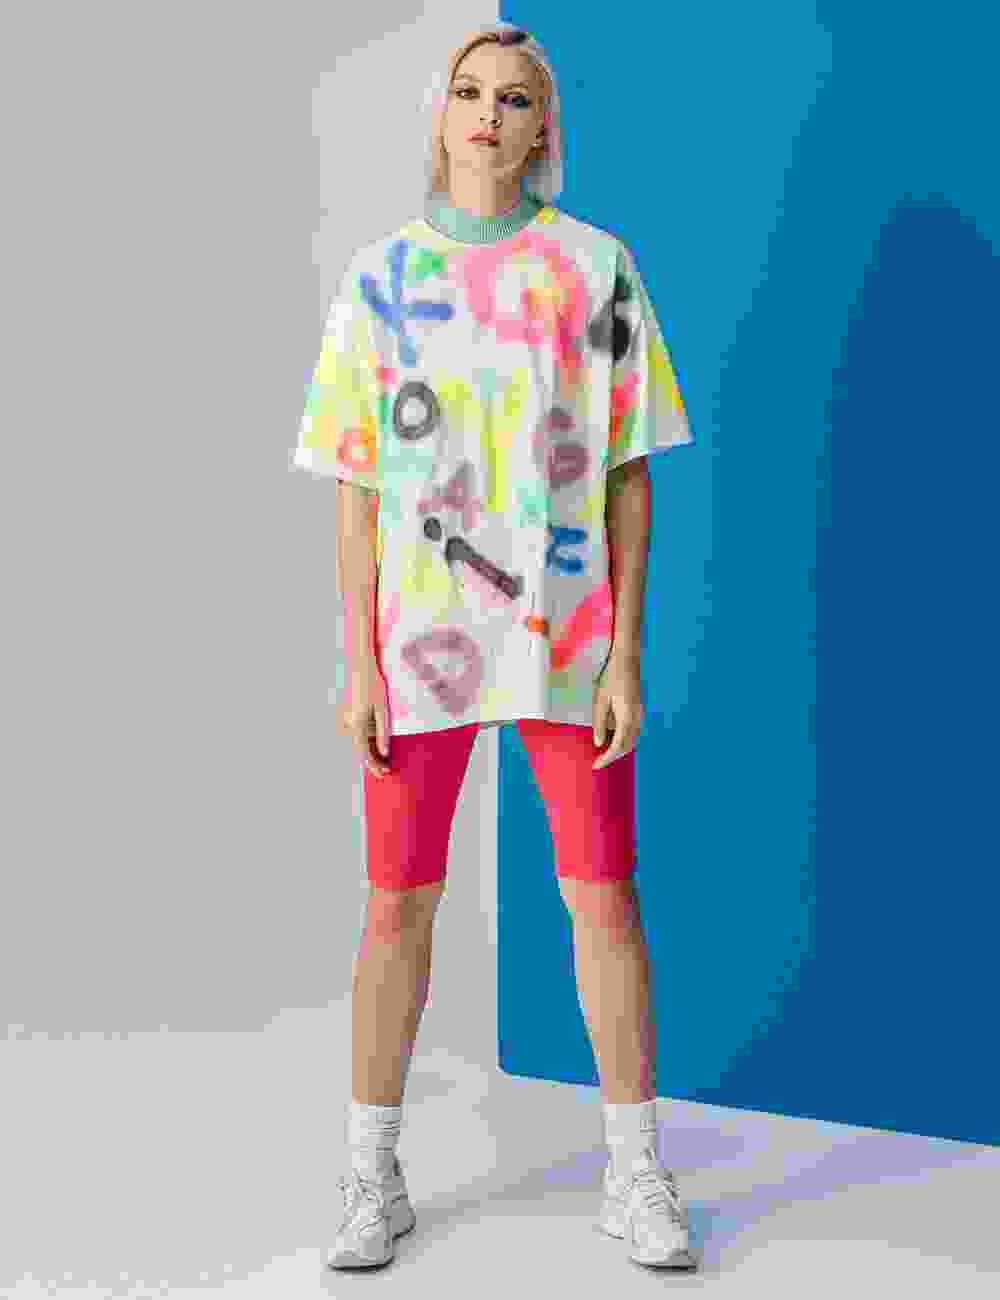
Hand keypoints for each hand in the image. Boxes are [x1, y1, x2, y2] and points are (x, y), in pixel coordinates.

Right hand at [336, 659, 391, 777]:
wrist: (361, 669)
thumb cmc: (373, 687)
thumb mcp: (382, 710)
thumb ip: (382, 732)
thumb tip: (384, 752)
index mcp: (357, 724)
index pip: (364, 752)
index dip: (373, 765)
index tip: (382, 774)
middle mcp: (349, 725)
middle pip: (360, 750)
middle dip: (372, 761)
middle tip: (385, 770)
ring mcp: (347, 720)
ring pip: (359, 743)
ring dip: (369, 751)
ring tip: (382, 756)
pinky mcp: (350, 716)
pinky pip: (358, 733)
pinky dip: (367, 741)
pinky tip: (375, 741)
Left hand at [592, 655, 642, 769]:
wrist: (627, 659)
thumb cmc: (611, 676)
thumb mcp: (600, 699)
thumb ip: (600, 722)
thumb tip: (599, 743)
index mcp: (626, 718)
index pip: (617, 747)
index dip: (606, 759)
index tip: (595, 765)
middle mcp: (636, 719)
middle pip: (627, 747)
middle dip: (613, 757)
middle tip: (598, 762)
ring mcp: (640, 714)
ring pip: (632, 740)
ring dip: (619, 749)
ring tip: (603, 752)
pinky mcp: (639, 710)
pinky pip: (633, 732)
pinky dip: (623, 739)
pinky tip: (612, 737)